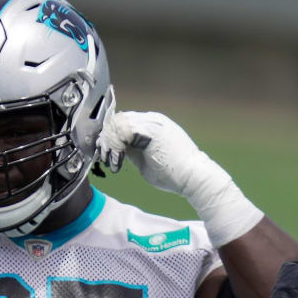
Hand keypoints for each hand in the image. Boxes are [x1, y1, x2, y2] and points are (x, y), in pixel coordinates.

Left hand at [94, 110, 261, 245]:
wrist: (194, 178)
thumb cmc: (175, 176)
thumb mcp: (146, 161)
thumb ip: (132, 152)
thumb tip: (117, 150)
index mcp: (153, 125)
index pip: (124, 122)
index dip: (111, 136)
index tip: (106, 153)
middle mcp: (152, 119)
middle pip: (119, 120)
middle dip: (107, 139)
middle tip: (103, 158)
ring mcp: (152, 122)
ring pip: (118, 124)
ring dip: (110, 144)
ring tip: (111, 162)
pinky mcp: (151, 129)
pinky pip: (123, 132)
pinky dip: (116, 148)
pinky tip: (118, 163)